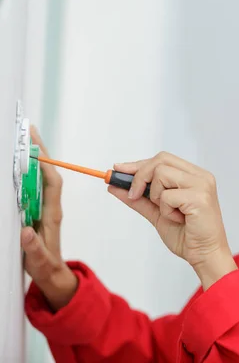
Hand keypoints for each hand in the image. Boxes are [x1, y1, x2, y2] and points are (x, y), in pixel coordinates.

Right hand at [21, 127, 77, 310]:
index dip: (45, 164)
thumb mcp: (38, 261)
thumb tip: (26, 232)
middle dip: (39, 152)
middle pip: (46, 173)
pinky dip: (26, 172)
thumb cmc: (45, 267)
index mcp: (52, 214)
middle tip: (28, 130)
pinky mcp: (37, 211)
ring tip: (23, 139)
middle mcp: (50, 206)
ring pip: (39, 178)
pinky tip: (18, 164)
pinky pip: (33, 186)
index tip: (35, 147)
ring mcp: (43, 207)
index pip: (51, 183)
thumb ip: (33, 248)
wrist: (52, 275)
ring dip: (32, 159)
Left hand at [109, 152, 236, 288]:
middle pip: (161, 160)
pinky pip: (167, 196)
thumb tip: (115, 186)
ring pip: (161, 174)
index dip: (139, 164)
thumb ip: (139, 198)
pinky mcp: (200, 198)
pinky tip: (179, 219)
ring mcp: (202, 185)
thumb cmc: (187, 235)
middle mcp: (200, 176)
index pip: (163, 159)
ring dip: (156, 196)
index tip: (118, 170)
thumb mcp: (157, 213)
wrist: (205, 255)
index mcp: (194, 176)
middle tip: (134, 195)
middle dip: (140, 176)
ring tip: (169, 212)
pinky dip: (166, 210)